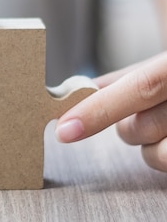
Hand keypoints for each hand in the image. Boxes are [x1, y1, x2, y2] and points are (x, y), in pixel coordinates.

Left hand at [55, 52, 166, 171]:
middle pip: (140, 127)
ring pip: (156, 157)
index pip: (140, 87)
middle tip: (141, 113)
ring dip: (149, 147)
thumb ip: (126, 78)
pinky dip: (165, 156)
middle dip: (126, 126)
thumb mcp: (164, 64)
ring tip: (163, 127)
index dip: (99, 109)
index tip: (64, 129)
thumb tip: (78, 90)